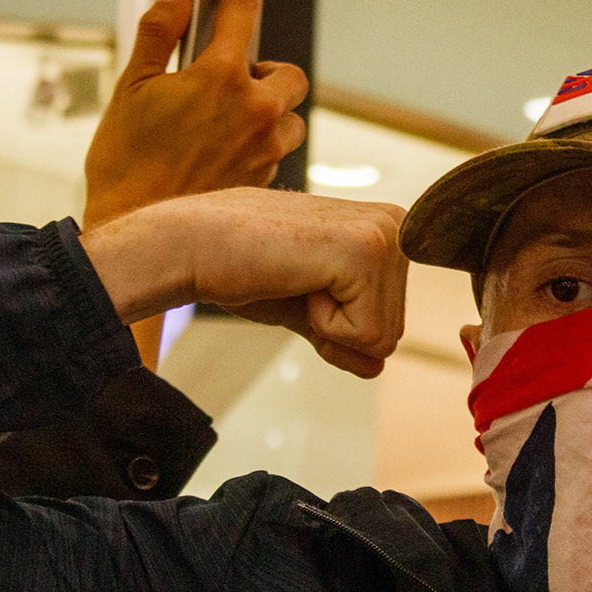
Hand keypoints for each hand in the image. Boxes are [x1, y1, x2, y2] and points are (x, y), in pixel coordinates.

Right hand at [80, 188, 408, 377]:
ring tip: (297, 279)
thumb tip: (378, 367)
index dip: (339, 329)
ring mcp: (384, 236)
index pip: (389, 323)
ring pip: (382, 338)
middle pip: (391, 334)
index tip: (301, 287)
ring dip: (328, 325)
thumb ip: (346, 335)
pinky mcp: (366, 253)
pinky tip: (298, 279)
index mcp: (385, 230)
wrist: (196, 247)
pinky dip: (323, 324)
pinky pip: (366, 335)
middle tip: (296, 283)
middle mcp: (395, 225)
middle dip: (337, 330)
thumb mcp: (307, 310)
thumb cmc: (245, 269)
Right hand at [82, 0, 309, 228]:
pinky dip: (259, 145)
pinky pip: (279, 152)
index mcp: (219, 78)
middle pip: (288, 73)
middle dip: (264, 72)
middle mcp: (255, 112)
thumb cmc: (126, 164)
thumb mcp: (132, 85)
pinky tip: (222, 154)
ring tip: (223, 124)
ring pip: (290, 117)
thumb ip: (160, 28)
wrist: (139, 232)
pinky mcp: (269, 180)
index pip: (242, 7)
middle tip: (226, 81)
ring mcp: (267, 149)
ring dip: (267, 114)